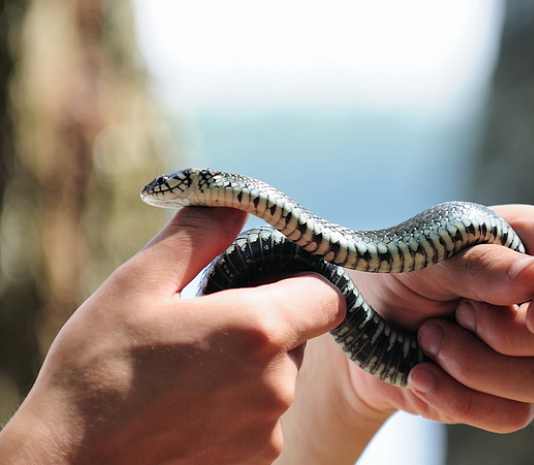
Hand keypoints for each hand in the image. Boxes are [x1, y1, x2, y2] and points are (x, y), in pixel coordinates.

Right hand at [0, 207, 345, 464]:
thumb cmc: (97, 374)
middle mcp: (276, 386)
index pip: (327, 297)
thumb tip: (234, 203)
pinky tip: (189, 407)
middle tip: (207, 326)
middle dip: (266, 324)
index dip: (303, 284)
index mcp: (256, 331)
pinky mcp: (254, 463)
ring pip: (281, 378)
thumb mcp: (138, 286)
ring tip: (190, 370)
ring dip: (251, 367)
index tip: (265, 284)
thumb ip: (198, 236)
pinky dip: (239, 406)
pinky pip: (263, 418)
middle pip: (301, 336)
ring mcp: (266, 431)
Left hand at [336, 204, 533, 432]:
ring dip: (474, 363)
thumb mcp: (427, 255)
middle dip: (507, 331)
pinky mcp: (509, 395)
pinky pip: (512, 415)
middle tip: (455, 312)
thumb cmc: (398, 272)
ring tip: (428, 338)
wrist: (363, 325)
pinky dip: (459, 396)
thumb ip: (479, 263)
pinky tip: (421, 374)